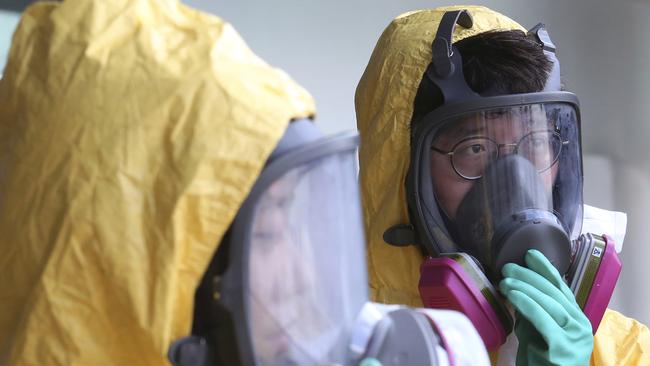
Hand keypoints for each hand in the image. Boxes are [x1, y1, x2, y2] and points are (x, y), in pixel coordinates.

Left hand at [499, 249, 592, 365]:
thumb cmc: (543, 362)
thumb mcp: (536, 332)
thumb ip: (532, 313)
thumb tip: (516, 289)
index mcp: (576, 319)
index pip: (561, 288)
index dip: (546, 269)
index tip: (530, 254)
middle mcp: (580, 325)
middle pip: (554, 293)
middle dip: (530, 276)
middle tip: (509, 267)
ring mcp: (574, 336)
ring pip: (549, 303)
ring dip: (525, 288)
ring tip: (506, 280)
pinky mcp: (562, 347)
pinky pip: (543, 320)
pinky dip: (527, 304)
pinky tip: (513, 295)